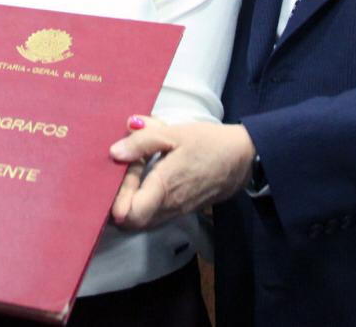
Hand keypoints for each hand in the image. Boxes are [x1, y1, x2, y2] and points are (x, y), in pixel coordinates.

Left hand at [109, 117, 255, 230]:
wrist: (241, 157)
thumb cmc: (206, 142)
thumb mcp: (173, 133)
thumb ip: (142, 142)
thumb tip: (114, 153)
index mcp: (164, 188)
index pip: (129, 214)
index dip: (116, 199)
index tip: (116, 176)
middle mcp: (169, 207)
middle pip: (131, 221)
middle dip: (119, 202)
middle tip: (121, 176)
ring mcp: (177, 213)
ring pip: (143, 221)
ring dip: (132, 204)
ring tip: (133, 176)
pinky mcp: (183, 212)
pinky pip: (155, 216)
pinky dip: (145, 205)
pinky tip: (146, 182)